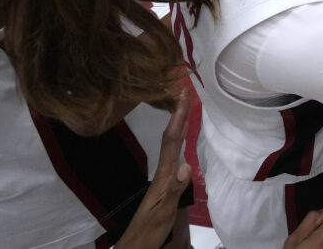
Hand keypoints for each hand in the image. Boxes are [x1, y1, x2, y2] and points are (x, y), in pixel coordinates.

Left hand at [113, 90, 191, 248]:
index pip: (172, 140)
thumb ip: (174, 190)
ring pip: (172, 144)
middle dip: (178, 113)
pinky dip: (180, 140)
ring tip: (184, 106)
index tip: (183, 94)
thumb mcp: (163, 212)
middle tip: (183, 90)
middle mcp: (164, 171)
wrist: (136, 246)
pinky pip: (175, 154)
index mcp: (164, 175)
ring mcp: (164, 177)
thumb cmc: (150, 230)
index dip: (178, 117)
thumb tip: (185, 164)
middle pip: (171, 137)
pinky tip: (183, 139)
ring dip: (178, 123)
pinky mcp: (166, 184)